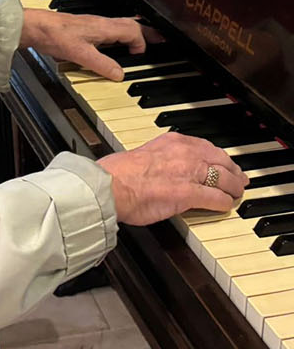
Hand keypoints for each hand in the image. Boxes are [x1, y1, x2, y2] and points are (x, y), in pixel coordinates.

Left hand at [19, 8, 148, 81]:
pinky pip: (107, 30)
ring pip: (119, 26)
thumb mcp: (81, 54)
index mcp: (104, 27)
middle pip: (130, 25)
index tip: (142, 56)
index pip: (134, 31)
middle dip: (146, 32)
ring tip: (140, 43)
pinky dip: (117, 36)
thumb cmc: (54, 35)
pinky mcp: (82, 29)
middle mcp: (101, 23)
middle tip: (159, 39)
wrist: (33, 27)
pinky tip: (112, 44)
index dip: (142, 43)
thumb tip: (120, 74)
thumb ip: (102, 64)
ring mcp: (91, 25)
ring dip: (132, 33)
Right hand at [96, 132, 247, 224]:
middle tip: (239, 178)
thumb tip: (156, 169)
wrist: (109, 186)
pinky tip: (226, 206)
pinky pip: (218, 198)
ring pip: (225, 178)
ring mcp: (190, 172)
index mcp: (172, 141)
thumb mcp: (140, 155)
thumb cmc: (116, 174)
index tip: (221, 161)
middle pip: (221, 160)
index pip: (205, 146)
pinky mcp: (190, 193)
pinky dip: (225, 203)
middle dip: (233, 170)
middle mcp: (185, 153)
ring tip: (236, 194)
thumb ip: (156, 159)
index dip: (218, 156)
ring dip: (233, 188)